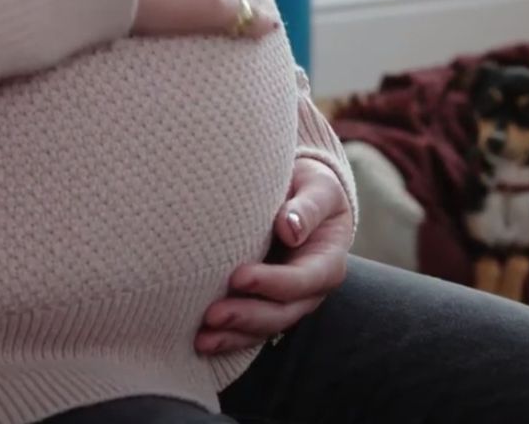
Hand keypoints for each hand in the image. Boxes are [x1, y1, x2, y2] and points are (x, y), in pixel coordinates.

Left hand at [196, 158, 353, 354]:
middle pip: (282, 313)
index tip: (238, 277)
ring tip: (201, 337)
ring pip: (264, 328)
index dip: (272, 283)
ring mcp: (288, 302)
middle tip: (212, 314)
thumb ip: (307, 207)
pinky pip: (249, 331)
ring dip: (233, 335)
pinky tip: (200, 341)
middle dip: (247, 316)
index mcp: (327, 261)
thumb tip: (289, 229)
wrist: (302, 198)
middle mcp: (309, 290)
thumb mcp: (318, 188)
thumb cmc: (311, 188)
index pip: (302, 279)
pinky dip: (227, 338)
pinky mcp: (266, 305)